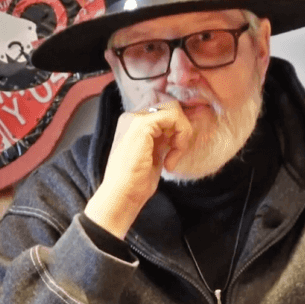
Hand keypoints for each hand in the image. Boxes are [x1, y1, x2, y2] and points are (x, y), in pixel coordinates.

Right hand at [84, 99, 193, 238]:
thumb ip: (164, 139)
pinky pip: (174, 117)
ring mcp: (135, 118)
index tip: (178, 149)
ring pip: (174, 110)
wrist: (121, 196)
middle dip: (181, 130)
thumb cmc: (136, 182)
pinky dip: (180, 137)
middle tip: (176, 153)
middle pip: (171, 108)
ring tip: (173, 157)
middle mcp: (132, 117)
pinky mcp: (142, 124)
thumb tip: (182, 128)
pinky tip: (170, 159)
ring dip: (182, 134)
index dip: (178, 128)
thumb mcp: (154, 154)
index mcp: (133, 124)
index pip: (165, 113)